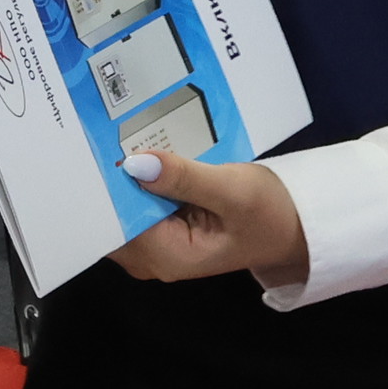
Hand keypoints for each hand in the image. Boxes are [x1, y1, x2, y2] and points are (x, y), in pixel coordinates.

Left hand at [113, 147, 309, 285]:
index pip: (113, 225)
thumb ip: (183, 178)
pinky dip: (141, 177)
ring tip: (111, 131)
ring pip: (124, 207)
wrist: (298, 225)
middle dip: (108, 180)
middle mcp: (154, 256)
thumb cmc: (271, 213)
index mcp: (165, 256)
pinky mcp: (166, 226)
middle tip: (97, 132)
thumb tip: (134, 164)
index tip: (88, 153)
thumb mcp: (232, 191)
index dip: (101, 190)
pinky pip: (142, 202)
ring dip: (123, 175)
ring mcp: (159, 242)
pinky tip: (138, 145)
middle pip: (113, 217)